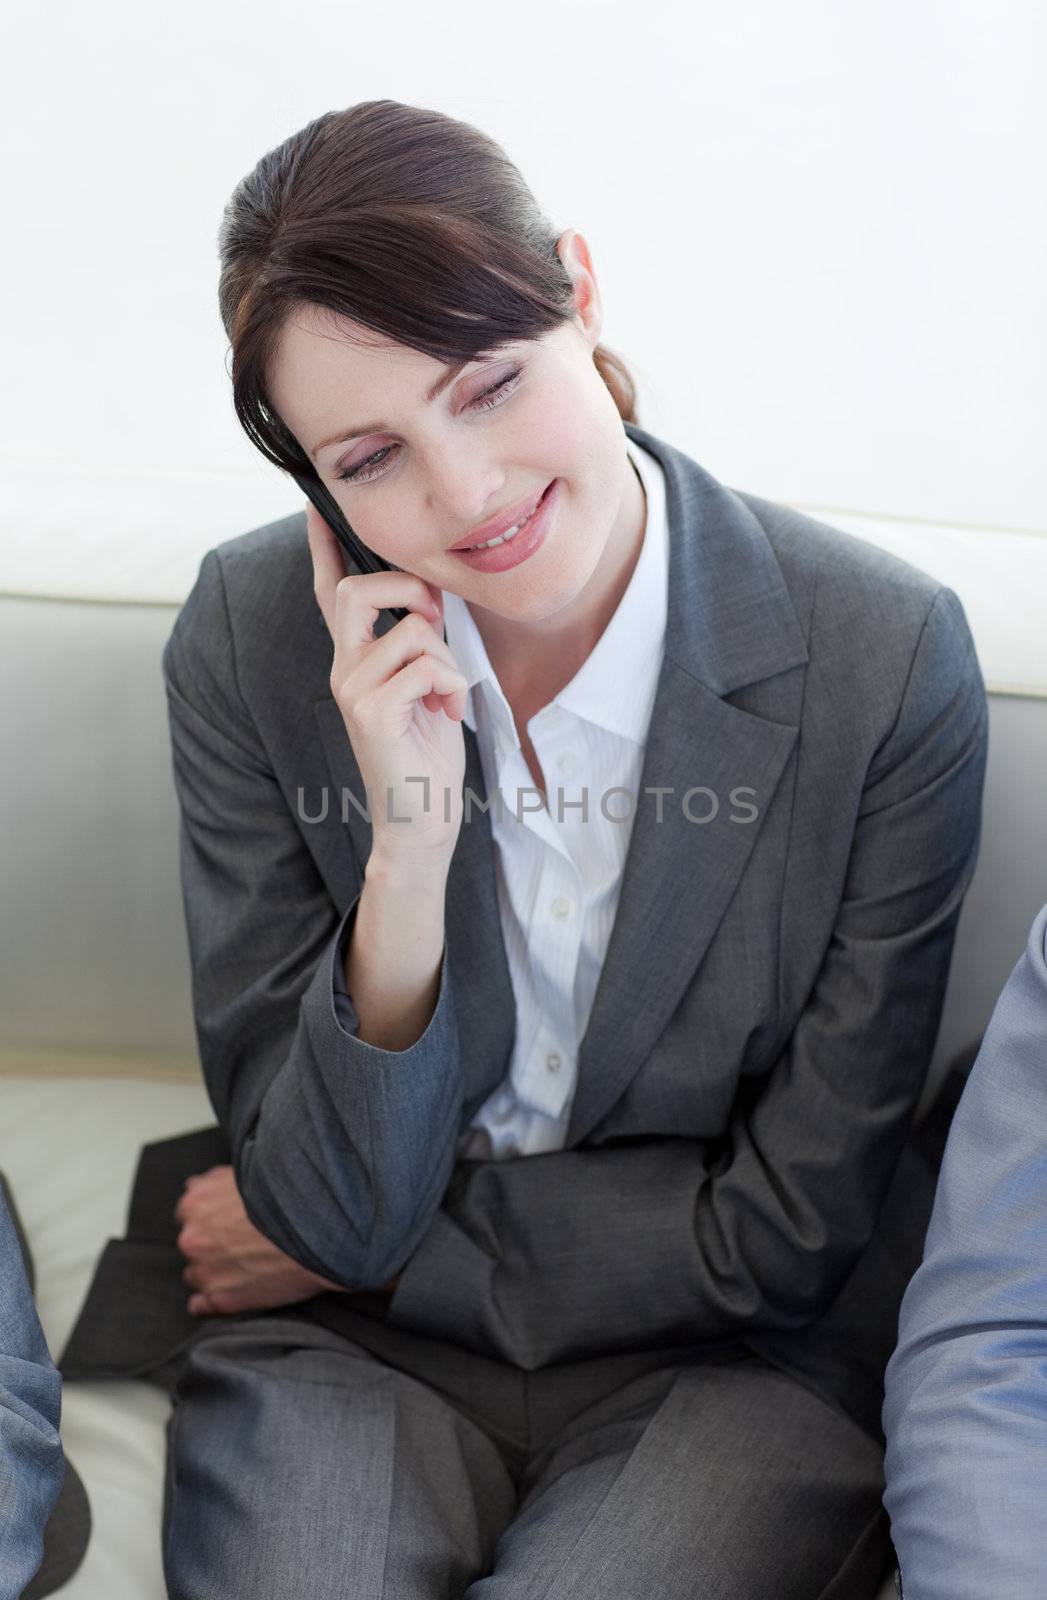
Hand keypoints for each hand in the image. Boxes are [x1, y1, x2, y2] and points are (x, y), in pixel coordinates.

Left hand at [174, 1164, 399, 1315]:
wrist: (320, 1229)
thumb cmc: (290, 1196)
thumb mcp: (249, 1174)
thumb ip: (214, 1181)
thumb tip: (193, 1184)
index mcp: (197, 1204)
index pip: (189, 1213)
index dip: (213, 1218)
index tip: (231, 1223)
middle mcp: (193, 1237)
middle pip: (193, 1245)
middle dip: (213, 1245)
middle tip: (245, 1243)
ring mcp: (205, 1271)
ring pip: (197, 1274)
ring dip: (215, 1271)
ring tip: (248, 1266)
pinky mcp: (221, 1299)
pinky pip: (200, 1305)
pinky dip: (212, 1299)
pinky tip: (236, 1289)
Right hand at [305, 501, 467, 863]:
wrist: (419, 821)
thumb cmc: (426, 756)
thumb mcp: (426, 687)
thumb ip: (419, 643)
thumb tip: (430, 597)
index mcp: (354, 661)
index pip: (330, 593)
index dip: (323, 549)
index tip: (316, 507)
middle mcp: (343, 669)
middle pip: (355, 590)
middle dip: (408, 589)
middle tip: (435, 622)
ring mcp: (351, 689)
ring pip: (411, 631)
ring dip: (447, 660)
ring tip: (445, 697)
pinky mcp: (369, 710)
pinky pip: (427, 665)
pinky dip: (452, 687)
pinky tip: (446, 714)